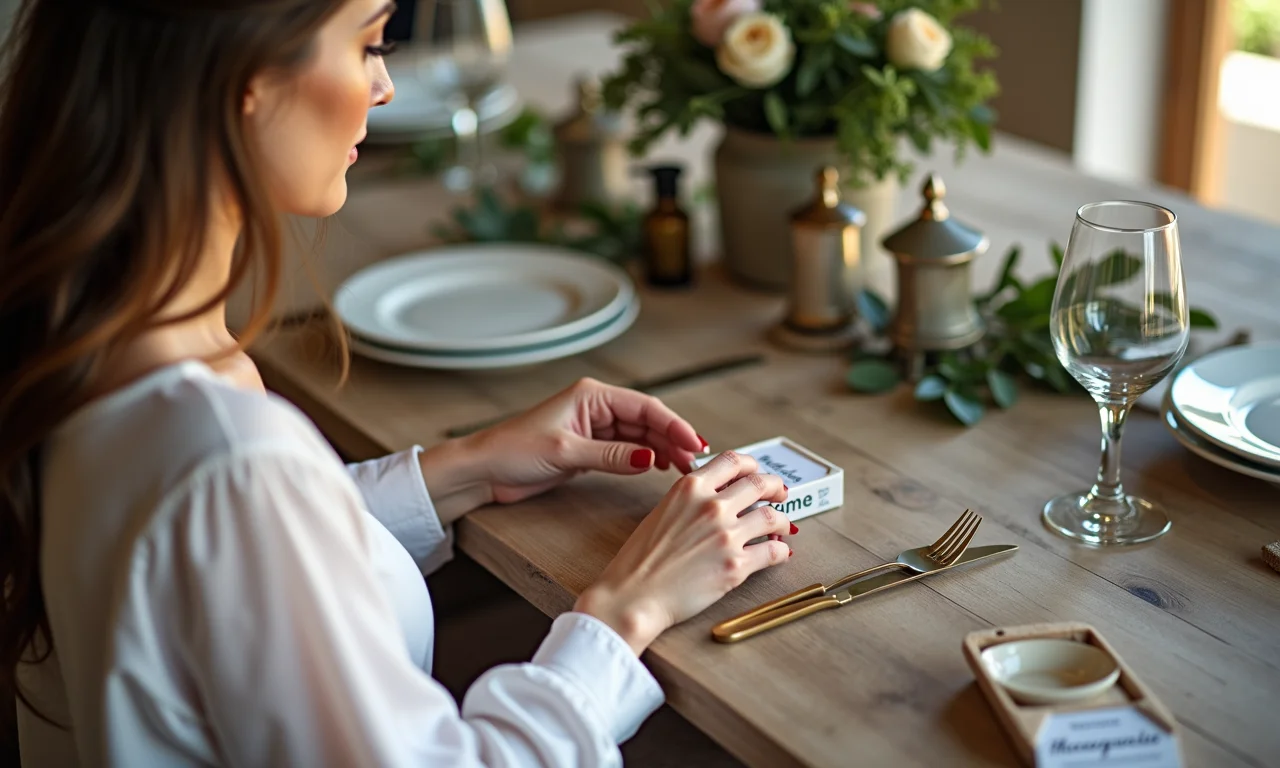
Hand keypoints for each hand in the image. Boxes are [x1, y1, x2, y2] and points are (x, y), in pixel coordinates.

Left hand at [466, 377, 707, 504]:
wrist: (484, 470)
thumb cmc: (513, 450)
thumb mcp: (565, 452)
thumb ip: (610, 456)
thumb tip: (649, 459)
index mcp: (591, 396)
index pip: (644, 407)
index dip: (673, 425)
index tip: (694, 443)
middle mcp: (596, 408)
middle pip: (647, 421)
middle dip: (673, 439)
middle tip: (694, 462)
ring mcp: (593, 428)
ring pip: (640, 437)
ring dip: (662, 451)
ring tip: (683, 468)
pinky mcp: (589, 449)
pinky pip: (626, 451)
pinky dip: (644, 459)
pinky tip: (659, 468)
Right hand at [573, 450, 793, 654]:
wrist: (633, 596)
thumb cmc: (639, 560)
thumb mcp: (662, 512)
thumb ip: (691, 500)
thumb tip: (717, 498)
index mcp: (690, 487)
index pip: (733, 461)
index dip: (752, 465)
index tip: (758, 472)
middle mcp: (712, 505)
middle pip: (759, 484)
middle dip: (775, 488)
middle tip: (780, 495)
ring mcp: (727, 535)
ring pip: (772, 517)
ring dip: (782, 521)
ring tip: (782, 527)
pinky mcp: (737, 566)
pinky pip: (773, 552)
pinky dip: (781, 552)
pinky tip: (779, 553)